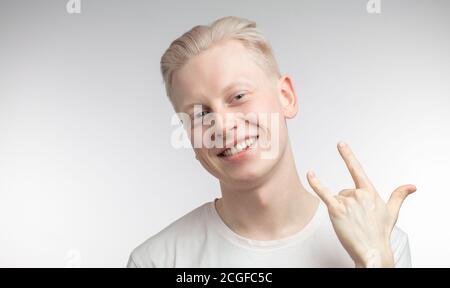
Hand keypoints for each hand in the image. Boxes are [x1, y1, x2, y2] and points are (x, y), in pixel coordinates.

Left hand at [306, 142, 415, 267]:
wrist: (373, 251)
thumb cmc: (380, 233)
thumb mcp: (392, 212)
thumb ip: (398, 196)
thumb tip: (411, 187)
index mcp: (370, 192)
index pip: (357, 169)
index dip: (348, 156)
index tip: (340, 144)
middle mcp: (359, 194)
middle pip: (344, 191)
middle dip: (348, 204)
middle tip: (356, 219)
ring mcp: (348, 202)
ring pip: (337, 197)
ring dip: (340, 209)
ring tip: (350, 223)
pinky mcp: (337, 210)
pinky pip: (324, 193)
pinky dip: (316, 184)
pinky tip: (310, 174)